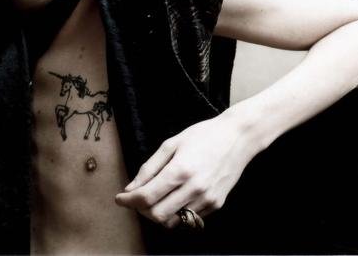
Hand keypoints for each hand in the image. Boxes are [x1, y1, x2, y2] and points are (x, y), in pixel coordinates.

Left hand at [115, 107, 260, 227]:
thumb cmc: (203, 135)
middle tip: (138, 198)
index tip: (120, 199)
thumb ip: (149, 168)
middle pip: (157, 215)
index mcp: (180, 170)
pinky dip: (177, 212)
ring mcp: (207, 199)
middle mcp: (194, 188)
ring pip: (174, 222)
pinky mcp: (217, 204)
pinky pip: (190, 218)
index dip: (128, 201)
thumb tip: (131, 189)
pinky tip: (176, 196)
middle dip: (142, 210)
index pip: (147, 197)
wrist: (238, 137)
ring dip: (159, 213)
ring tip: (156, 197)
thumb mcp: (171, 144)